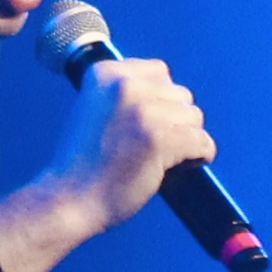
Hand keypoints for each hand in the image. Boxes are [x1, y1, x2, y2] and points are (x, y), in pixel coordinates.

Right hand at [0, 54, 219, 271]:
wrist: (69, 200)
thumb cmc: (84, 163)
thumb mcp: (96, 109)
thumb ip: (126, 95)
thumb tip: (171, 94)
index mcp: (105, 73)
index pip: (160, 71)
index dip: (160, 100)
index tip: (145, 123)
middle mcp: (125, 85)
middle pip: (181, 94)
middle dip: (175, 120)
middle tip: (152, 146)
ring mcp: (143, 112)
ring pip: (194, 117)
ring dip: (186, 138)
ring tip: (162, 157)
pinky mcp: (159, 139)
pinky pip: (202, 142)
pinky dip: (199, 156)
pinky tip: (179, 167)